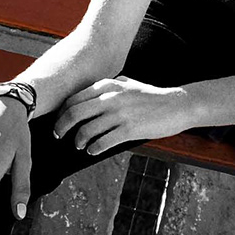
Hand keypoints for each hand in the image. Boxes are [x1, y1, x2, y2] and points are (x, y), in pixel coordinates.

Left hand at [53, 77, 192, 154]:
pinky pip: (103, 142)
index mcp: (107, 85)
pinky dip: (94, 148)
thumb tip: (85, 99)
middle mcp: (111, 97)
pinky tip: (93, 150)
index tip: (58, 122)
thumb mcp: (126, 84)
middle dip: (61, 127)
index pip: (74, 99)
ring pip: (87, 129)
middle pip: (74, 113)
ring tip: (80, 145)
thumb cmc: (150, 97)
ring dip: (79, 140)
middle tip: (58, 136)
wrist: (177, 105)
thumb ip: (106, 88)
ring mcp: (120, 113)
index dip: (61, 113)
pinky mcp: (129, 129)